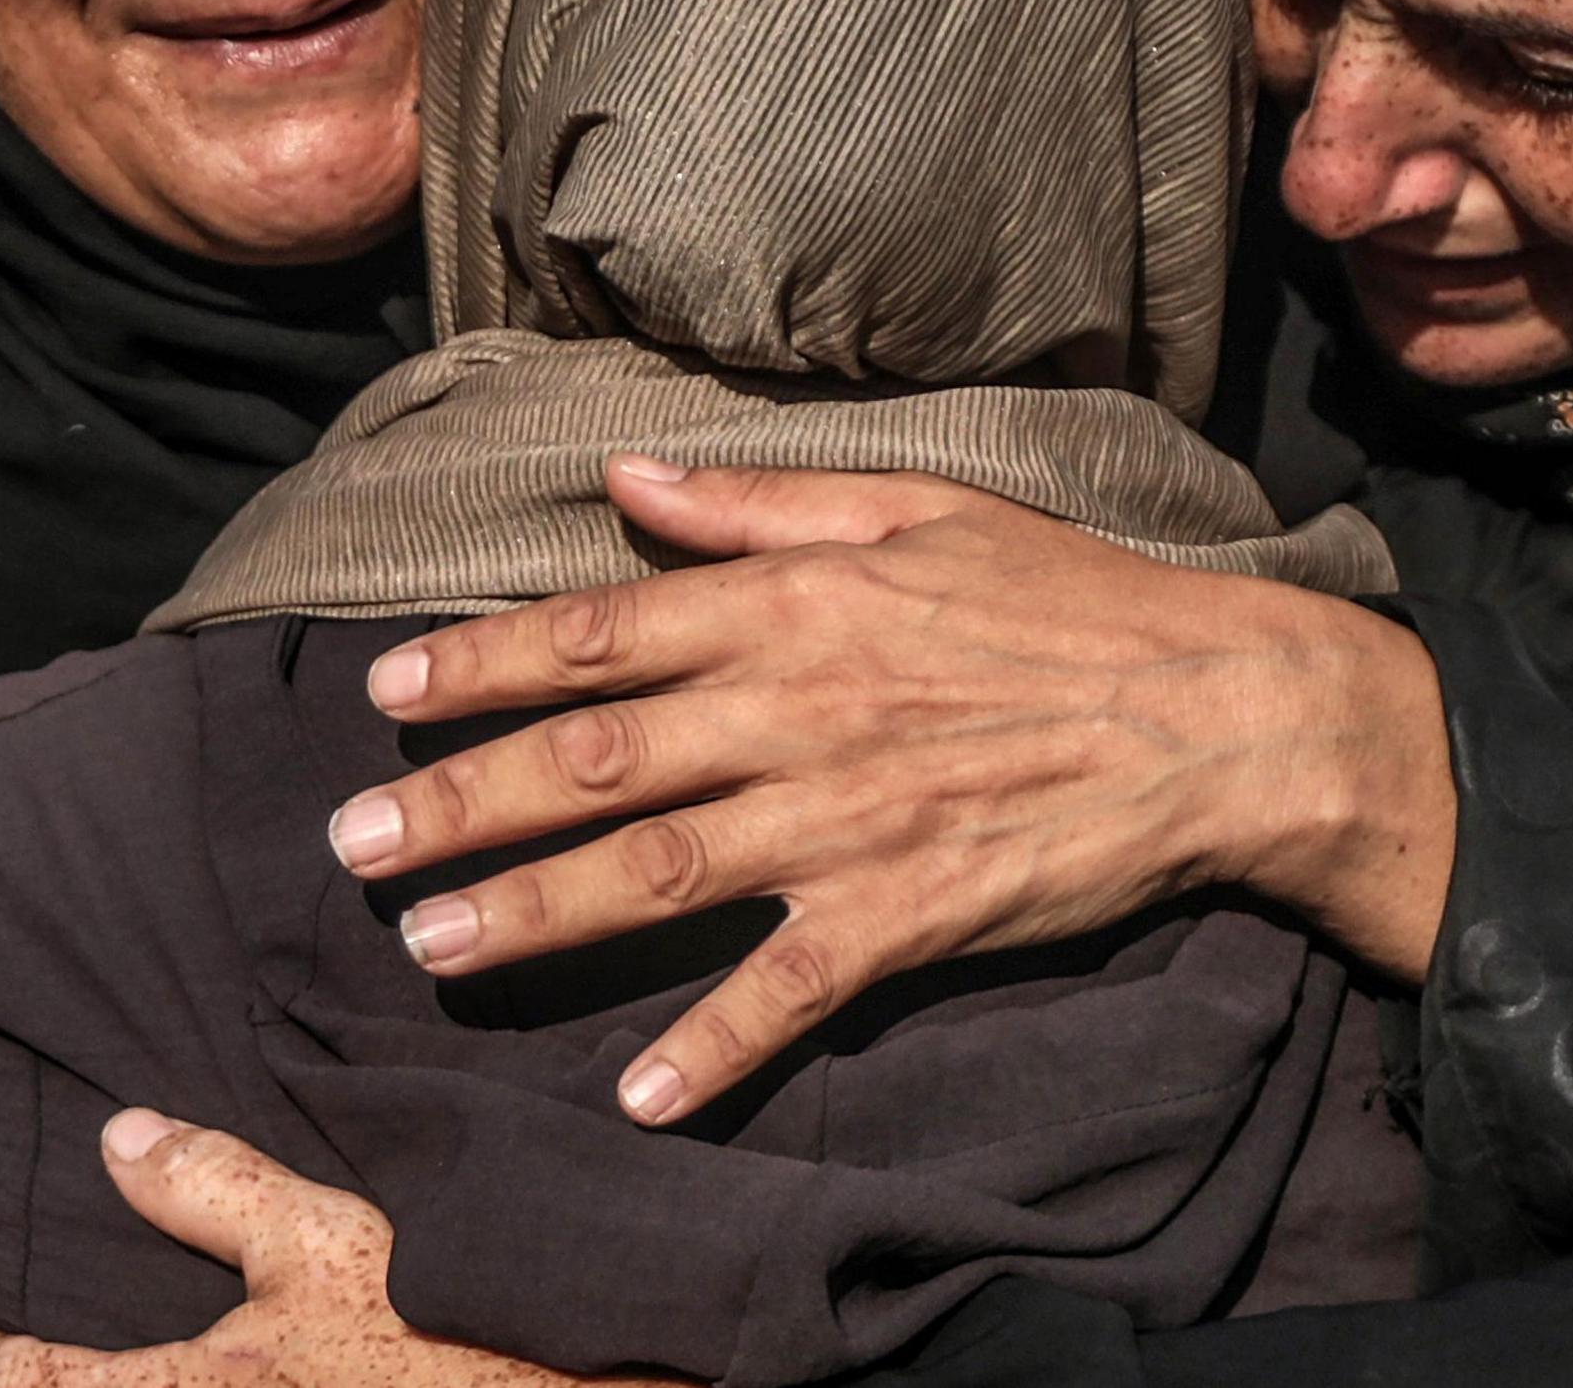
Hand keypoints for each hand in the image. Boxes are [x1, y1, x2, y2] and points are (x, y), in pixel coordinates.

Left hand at [0, 1111, 638, 1386]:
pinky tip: (243, 1373)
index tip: (4, 1326)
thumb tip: (117, 1139)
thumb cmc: (445, 1330)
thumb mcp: (328, 1235)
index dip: (6, 1352)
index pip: (37, 1384)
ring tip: (148, 1360)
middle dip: (68, 1384)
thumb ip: (215, 1186)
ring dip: (136, 1385)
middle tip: (60, 1352)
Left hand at [321, 461, 1453, 1125]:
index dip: (479, 662)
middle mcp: (800, 706)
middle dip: (459, 797)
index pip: (600, 630)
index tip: (382, 689)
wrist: (1222, 709)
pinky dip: (715, 1045)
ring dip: (535, 911)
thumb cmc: (1072, 601)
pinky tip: (638, 1094)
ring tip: (431, 944)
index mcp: (795, 601)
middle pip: (593, 755)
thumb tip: (626, 477)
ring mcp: (850, 815)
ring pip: (657, 867)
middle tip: (350, 840)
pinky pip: (791, 988)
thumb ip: (761, 501)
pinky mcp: (911, 910)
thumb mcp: (919, 509)